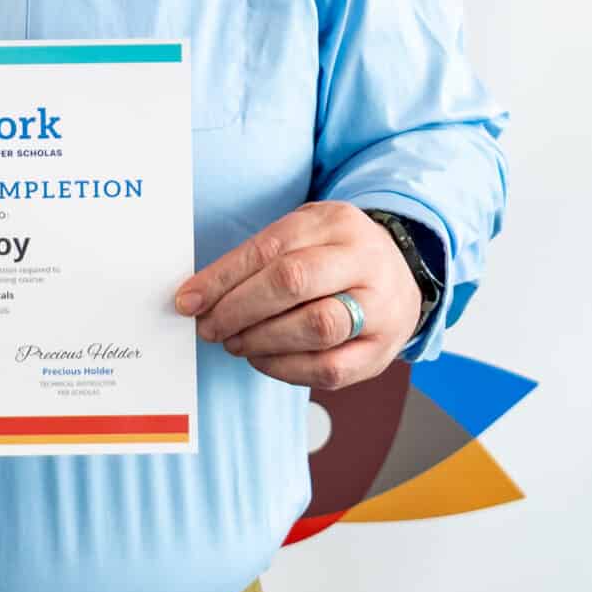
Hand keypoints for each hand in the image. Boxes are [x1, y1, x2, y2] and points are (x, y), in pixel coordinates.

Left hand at [172, 201, 419, 389]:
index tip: (189, 298)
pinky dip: (285, 368)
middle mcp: (364, 261)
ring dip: (261, 340)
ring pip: (315, 327)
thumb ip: (259, 255)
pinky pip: (330, 369)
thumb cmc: (336, 256)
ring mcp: (380, 309)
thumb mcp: (305, 233)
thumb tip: (200, 292)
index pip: (272, 248)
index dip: (224, 277)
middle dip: (239, 308)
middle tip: (209, 325)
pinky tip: (262, 359)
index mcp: (338, 223)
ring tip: (234, 341)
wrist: (401, 278)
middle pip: (293, 282)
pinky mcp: (381, 352)